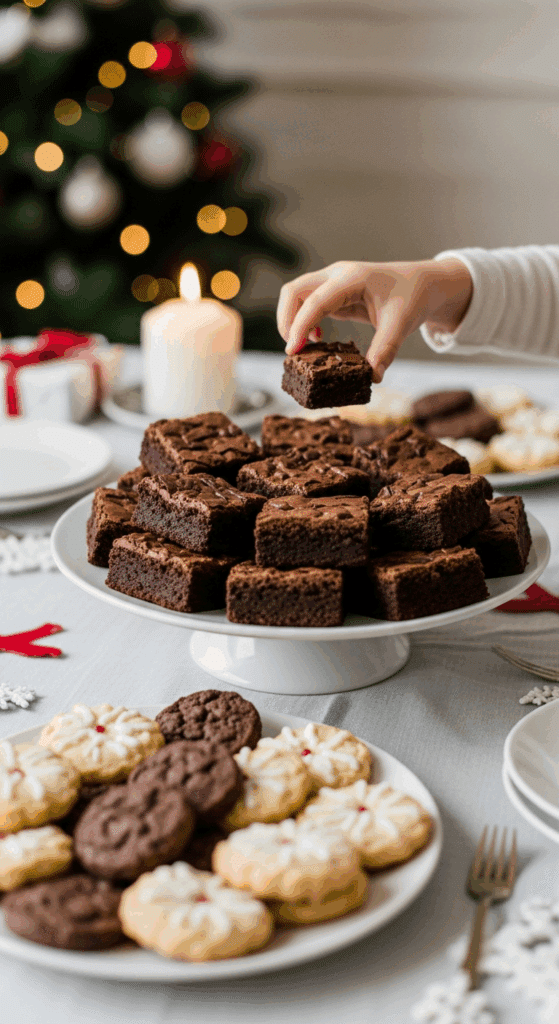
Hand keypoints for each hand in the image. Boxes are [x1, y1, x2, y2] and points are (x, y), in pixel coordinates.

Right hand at [277, 258, 472, 381]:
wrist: (423, 283)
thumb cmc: (412, 297)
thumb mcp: (401, 325)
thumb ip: (385, 351)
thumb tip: (372, 377)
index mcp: (352, 278)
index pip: (315, 300)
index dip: (300, 325)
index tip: (293, 351)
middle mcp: (337, 275)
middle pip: (294, 291)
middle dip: (286, 320)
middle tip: (295, 350)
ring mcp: (333, 282)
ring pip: (296, 296)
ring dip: (293, 321)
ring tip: (308, 346)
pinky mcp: (334, 293)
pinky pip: (308, 304)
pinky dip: (304, 321)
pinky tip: (318, 338)